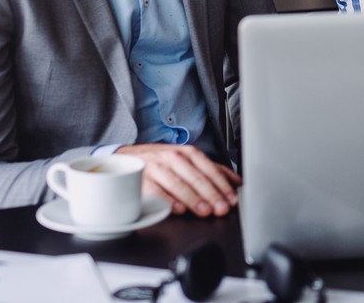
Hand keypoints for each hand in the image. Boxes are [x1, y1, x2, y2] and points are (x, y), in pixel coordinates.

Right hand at [115, 144, 239, 216]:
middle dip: (211, 194)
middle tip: (221, 208)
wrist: (126, 159)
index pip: (208, 168)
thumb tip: (237, 182)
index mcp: (187, 153)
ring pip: (178, 184)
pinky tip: (179, 209)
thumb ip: (212, 170)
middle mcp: (172, 158)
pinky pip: (156, 192)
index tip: (231, 199)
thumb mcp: (187, 160)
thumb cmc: (161, 162)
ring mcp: (156, 169)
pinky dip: (168, 201)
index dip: (222, 185)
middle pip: (195, 177)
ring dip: (193, 199)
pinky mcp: (141, 181)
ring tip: (205, 211)